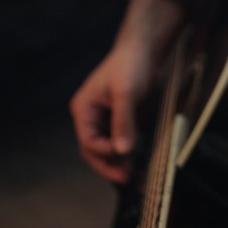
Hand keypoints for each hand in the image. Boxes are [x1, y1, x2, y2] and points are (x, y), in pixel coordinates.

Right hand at [70, 0, 186, 182]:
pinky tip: (138, 159)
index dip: (104, 153)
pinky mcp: (119, 120)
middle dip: (109, 165)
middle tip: (128, 178)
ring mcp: (104, 120)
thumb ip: (123, 122)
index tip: (124, 158)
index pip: (88, 142)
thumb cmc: (131, 66)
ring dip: (117, 162)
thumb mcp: (126, 94)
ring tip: (134, 174)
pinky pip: (119, 142)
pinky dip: (126, 152)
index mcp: (84, 110)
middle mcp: (90, 117)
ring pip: (106, 149)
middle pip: (94, 150)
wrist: (144, 50)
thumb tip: (122, 151)